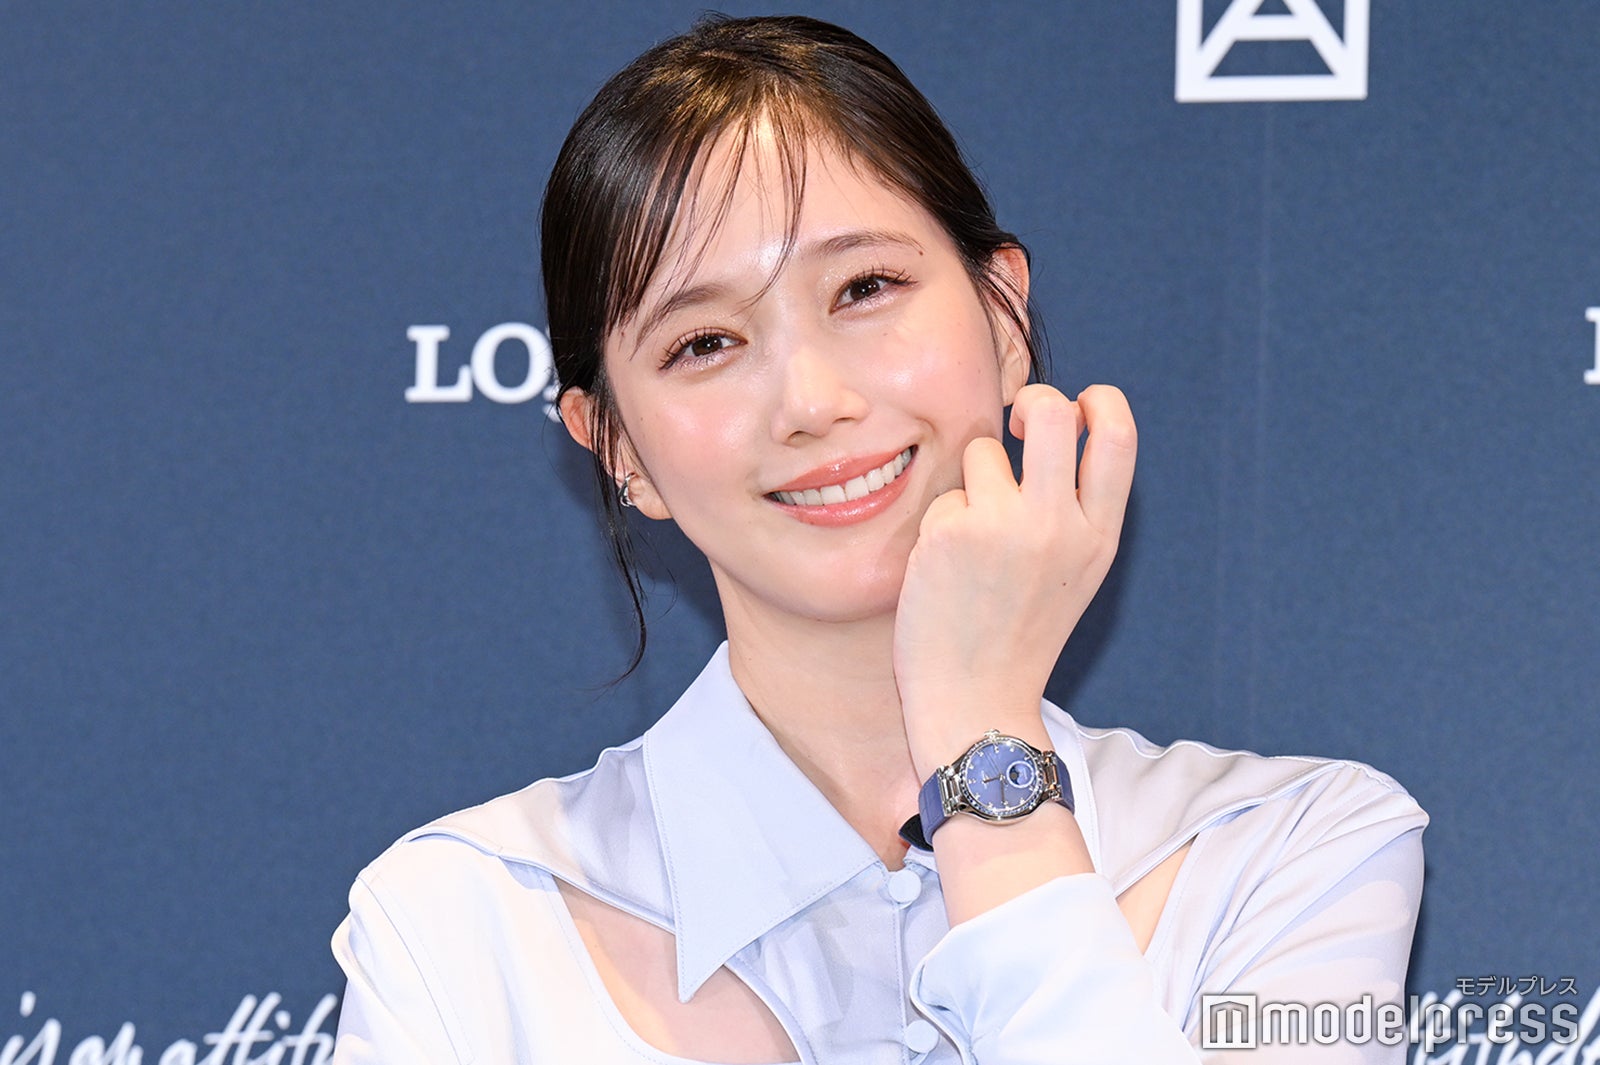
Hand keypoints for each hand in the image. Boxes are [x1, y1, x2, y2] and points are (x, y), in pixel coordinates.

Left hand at [893, 384, 1135, 777]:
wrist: (976, 699)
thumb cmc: (1019, 634)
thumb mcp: (1075, 571)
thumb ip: (1075, 508)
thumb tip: (1056, 426)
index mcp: (1098, 535)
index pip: (1119, 435)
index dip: (1099, 401)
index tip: (1076, 406)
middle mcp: (1058, 524)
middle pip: (1052, 410)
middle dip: (1032, 400)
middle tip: (1017, 424)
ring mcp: (1004, 526)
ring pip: (984, 451)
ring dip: (974, 483)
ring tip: (974, 539)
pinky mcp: (952, 533)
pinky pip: (945, 497)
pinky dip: (942, 525)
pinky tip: (948, 572)